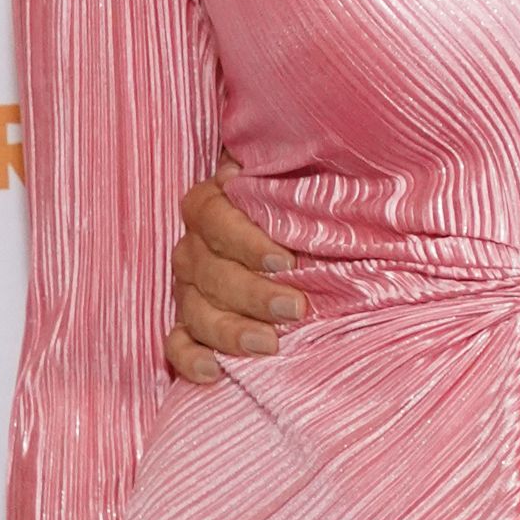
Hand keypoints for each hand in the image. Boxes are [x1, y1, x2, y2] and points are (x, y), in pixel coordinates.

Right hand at [166, 155, 308, 382]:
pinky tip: (216, 372)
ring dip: (229, 330)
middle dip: (251, 293)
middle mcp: (196, 244)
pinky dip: (191, 360)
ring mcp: (190, 286)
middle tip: (295, 309)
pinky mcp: (191, 322)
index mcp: (216, 201)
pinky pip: (177, 344)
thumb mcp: (313, 176)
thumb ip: (313, 167)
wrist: (309, 237)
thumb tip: (341, 147)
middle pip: (207, 271)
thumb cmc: (313, 202)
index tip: (286, 260)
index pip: (212, 216)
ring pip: (194, 310)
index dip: (244, 240)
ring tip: (269, 345)